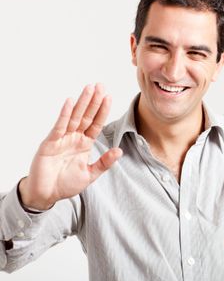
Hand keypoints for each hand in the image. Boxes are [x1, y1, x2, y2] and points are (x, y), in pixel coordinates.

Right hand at [20, 84, 122, 209]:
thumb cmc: (66, 184)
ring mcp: (62, 138)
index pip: (96, 123)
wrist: (46, 194)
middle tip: (101, 85)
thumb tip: (119, 151)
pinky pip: (59, 126)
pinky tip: (70, 102)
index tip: (109, 97)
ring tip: (89, 88)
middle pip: (86, 116)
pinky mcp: (50, 142)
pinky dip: (65, 114)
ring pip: (74, 117)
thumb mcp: (90, 174)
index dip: (102, 111)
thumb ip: (104, 163)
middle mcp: (74, 138)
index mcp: (85, 143)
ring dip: (82, 102)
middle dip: (94, 101)